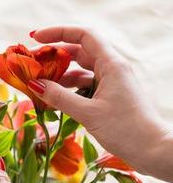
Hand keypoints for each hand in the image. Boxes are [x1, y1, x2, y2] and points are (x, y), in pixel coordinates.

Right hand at [30, 26, 172, 181]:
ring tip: (36, 86)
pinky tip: (51, 101)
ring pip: (79, 71)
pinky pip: (84, 87)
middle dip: (53, 56)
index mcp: (112, 64)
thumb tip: (34, 84)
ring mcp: (111, 82)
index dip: (58, 33)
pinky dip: (67, 91)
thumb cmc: (125, 129)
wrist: (151, 150)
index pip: (83, 36)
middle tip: (30, 64)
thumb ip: (59, 97)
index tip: (35, 38)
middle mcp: (112, 69)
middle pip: (79, 52)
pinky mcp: (109, 96)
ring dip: (58, 76)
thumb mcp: (88, 113)